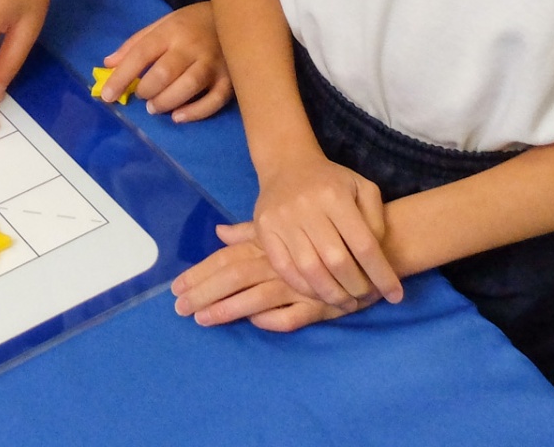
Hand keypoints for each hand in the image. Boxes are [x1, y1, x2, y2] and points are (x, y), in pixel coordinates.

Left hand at [95, 2, 232, 121]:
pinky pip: (214, 100)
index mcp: (171, 31)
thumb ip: (135, 44)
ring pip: (188, 87)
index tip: (107, 95)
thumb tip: (108, 64)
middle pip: (165, 72)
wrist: (235, 15)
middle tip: (142, 96)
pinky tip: (178, 116)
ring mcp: (213, 63)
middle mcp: (191, 47)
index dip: (122, 76)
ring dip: (166, 101)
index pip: (141, 54)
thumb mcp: (161, 25)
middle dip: (147, 90)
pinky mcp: (230, 79)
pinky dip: (195, 112)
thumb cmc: (190, 23)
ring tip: (155, 107)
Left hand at [172, 226, 365, 329]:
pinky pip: (293, 315)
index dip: (200, 273)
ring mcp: (299, 283)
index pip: (226, 259)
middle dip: (203, 293)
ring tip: (202, 320)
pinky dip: (272, 320)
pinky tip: (254, 323)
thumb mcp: (287, 230)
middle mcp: (279, 261)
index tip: (175, 287)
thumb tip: (220, 231)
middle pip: (234, 277)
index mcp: (269, 244)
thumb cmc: (326, 232)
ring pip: (257, 297)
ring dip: (227, 309)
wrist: (378, 241)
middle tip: (178, 309)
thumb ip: (252, 233)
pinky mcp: (321, 303)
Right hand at [251, 153, 402, 309]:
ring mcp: (282, 219)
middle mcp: (306, 207)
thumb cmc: (332, 183)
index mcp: (335, 196)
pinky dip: (304, 288)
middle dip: (357, 288)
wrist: (288, 165)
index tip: (396, 296)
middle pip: (337, 261)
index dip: (382, 274)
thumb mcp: (363, 189)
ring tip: (346, 303)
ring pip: (310, 270)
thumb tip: (377, 261)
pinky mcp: (264, 230)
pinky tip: (320, 294)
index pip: (364, 244)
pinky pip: (284, 269)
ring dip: (332, 294)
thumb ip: (376, 221)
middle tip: (367, 298)